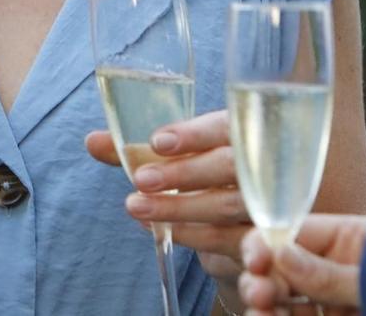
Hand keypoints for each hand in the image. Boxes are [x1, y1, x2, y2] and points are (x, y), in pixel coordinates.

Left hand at [85, 110, 252, 284]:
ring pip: (227, 205)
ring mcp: (273, 203)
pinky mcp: (268, 240)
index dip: (194, 134)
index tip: (157, 142)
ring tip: (137, 207)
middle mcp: (268, 163)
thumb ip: (141, 150)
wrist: (250, 224)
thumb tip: (92, 141)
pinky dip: (195, 235)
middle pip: (229, 165)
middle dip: (183, 172)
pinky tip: (166, 232)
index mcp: (249, 130)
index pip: (226, 125)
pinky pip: (230, 239)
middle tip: (140, 180)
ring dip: (179, 207)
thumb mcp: (183, 158)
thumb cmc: (211, 178)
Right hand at [239, 215, 365, 313]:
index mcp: (349, 241)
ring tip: (260, 314)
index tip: (254, 261)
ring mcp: (335, 304)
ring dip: (264, 308)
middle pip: (283, 271)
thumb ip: (332, 273)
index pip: (296, 234)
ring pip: (285, 303)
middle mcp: (336, 271)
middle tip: (257, 295)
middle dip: (261, 281)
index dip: (267, 245)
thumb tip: (280, 254)